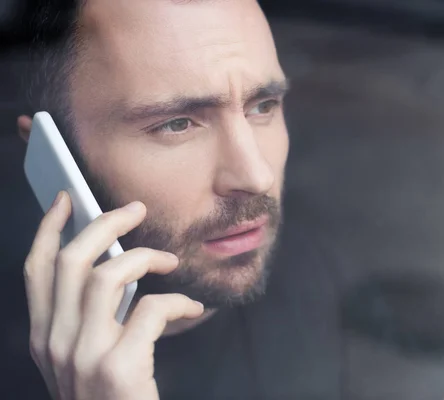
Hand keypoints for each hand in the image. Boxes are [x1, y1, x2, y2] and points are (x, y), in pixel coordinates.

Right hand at [24, 192, 204, 399]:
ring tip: (170, 261)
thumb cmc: (110, 398)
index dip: (50, 228)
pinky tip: (192, 309)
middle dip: (105, 224)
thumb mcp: (83, 358)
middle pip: (71, 261)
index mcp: (44, 338)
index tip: (68, 199)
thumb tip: (116, 267)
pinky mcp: (118, 367)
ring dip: (145, 257)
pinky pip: (151, 308)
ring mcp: (83, 355)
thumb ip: (88, 318)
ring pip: (108, 275)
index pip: (37, 270)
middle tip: (136, 210)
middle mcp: (54, 343)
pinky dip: (178, 302)